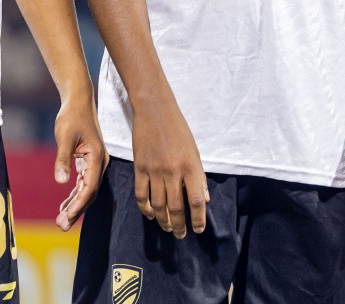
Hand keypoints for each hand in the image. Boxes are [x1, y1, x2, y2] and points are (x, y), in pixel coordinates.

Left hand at [53, 95, 109, 230]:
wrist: (78, 100)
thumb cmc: (72, 116)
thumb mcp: (64, 136)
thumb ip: (63, 159)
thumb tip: (61, 181)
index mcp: (97, 158)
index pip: (89, 187)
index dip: (78, 204)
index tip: (67, 217)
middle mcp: (99, 163)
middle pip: (89, 193)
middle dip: (76, 210)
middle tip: (62, 226)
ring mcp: (95, 163)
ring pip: (86, 190)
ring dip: (75, 205)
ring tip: (61, 221)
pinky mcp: (88, 161)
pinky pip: (83, 183)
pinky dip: (74, 195)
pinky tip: (64, 205)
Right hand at [130, 98, 207, 238]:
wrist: (155, 110)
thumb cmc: (178, 129)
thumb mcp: (195, 151)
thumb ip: (199, 176)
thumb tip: (205, 199)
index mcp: (191, 166)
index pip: (196, 201)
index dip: (198, 219)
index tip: (198, 229)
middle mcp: (173, 171)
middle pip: (176, 207)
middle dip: (179, 225)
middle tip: (180, 235)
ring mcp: (154, 170)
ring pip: (158, 205)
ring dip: (163, 221)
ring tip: (168, 228)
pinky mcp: (140, 168)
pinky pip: (141, 195)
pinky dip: (146, 209)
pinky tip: (151, 215)